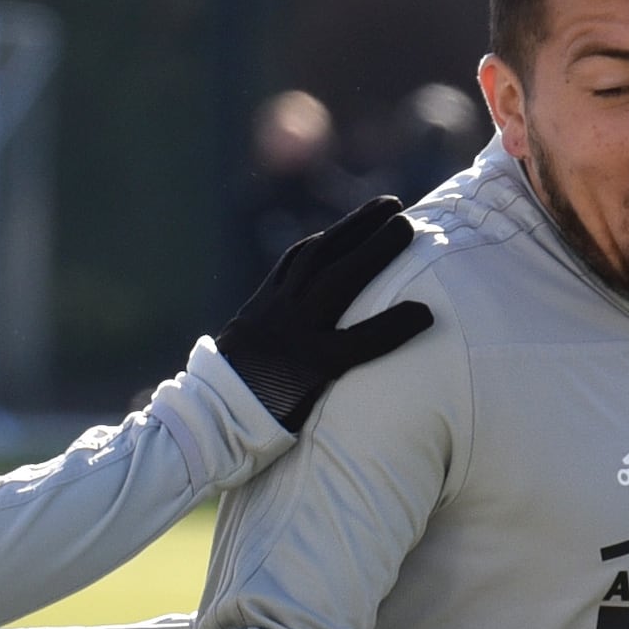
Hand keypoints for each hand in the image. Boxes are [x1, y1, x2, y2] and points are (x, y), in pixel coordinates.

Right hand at [214, 198, 436, 431]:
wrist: (206, 424)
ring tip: (406, 227)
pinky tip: (423, 314)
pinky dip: (392, 327)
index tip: (356, 219)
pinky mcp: (311, 368)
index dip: (331, 237)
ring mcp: (294, 336)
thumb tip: (290, 331)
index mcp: (261, 309)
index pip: (297, 261)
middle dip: (358, 226)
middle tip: (394, 205)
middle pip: (321, 256)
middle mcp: (277, 312)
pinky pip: (359, 343)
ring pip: (338, 280)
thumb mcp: (240, 353)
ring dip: (374, 250)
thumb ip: (266, 334)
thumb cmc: (226, 400)